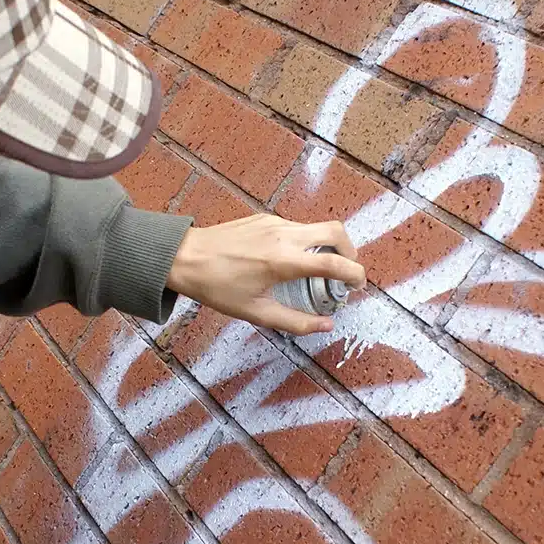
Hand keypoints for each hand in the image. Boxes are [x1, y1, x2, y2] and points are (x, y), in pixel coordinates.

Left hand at [166, 216, 366, 335]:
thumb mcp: (257, 313)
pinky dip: (306, 241)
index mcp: (284, 261)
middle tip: (346, 271)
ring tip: (318, 270)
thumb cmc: (217, 288)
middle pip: (336, 231)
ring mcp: (274, 222)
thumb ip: (295, 322)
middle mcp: (284, 235)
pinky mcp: (264, 217)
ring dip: (327, 246)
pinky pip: (296, 227)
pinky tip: (290, 260)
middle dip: (350, 250)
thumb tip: (326, 326)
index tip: (358, 285)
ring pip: (316, 227)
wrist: (184, 257)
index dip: (355, 274)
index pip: (335, 263)